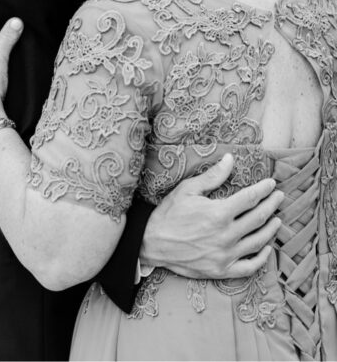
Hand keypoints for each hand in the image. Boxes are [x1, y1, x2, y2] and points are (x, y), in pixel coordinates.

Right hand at [140, 153, 283, 278]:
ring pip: (258, 241)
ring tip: (277, 220)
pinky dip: (262, 258)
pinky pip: (249, 267)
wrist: (150, 243)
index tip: (271, 184)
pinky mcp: (222, 270)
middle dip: (272, 205)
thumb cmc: (168, 214)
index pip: (250, 198)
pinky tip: (266, 249)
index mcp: (218, 213)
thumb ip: (212, 176)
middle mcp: (226, 235)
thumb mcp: (187, 190)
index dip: (263, 189)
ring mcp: (225, 254)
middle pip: (258, 218)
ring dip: (271, 229)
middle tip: (279, 197)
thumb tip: (230, 159)